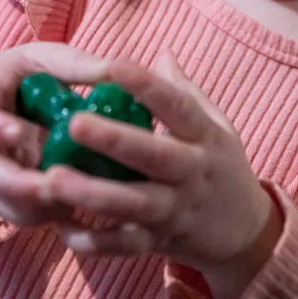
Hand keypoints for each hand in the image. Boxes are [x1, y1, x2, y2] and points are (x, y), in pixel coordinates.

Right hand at [0, 42, 108, 225]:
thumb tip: (112, 70)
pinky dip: (35, 216)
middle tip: (48, 185)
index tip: (18, 133)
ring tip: (65, 204)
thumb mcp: (49, 59)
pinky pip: (7, 212)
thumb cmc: (31, 72)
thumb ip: (74, 65)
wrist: (13, 93)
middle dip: (14, 180)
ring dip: (26, 204)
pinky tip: (67, 214)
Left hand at [49, 52, 281, 280]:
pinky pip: (124, 245)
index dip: (147, 85)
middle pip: (151, 155)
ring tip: (51, 178)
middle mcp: (191, 171)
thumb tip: (161, 53)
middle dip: (112, 140)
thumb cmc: (222, 165)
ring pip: (131, 204)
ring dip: (90, 193)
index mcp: (204, 136)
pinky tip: (62, 228)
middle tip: (73, 123)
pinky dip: (93, 242)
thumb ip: (186, 92)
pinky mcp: (161, 242)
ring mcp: (175, 210)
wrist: (246, 232)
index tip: (114, 64)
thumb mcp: (216, 125)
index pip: (177, 105)